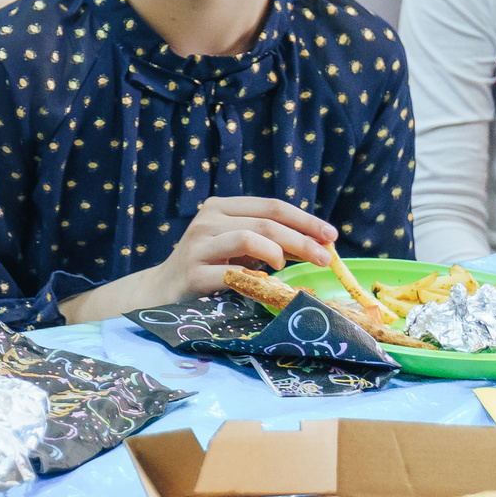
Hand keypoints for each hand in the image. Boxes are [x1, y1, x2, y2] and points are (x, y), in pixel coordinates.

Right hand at [149, 196, 337, 305]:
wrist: (163, 290)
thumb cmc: (209, 266)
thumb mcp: (238, 245)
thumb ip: (271, 240)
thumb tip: (319, 244)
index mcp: (220, 207)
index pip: (271, 206)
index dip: (305, 220)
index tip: (332, 236)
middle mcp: (207, 220)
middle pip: (266, 223)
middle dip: (302, 240)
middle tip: (325, 259)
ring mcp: (198, 245)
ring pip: (250, 238)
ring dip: (278, 253)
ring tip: (285, 268)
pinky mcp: (193, 272)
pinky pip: (233, 272)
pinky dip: (256, 278)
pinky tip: (266, 284)